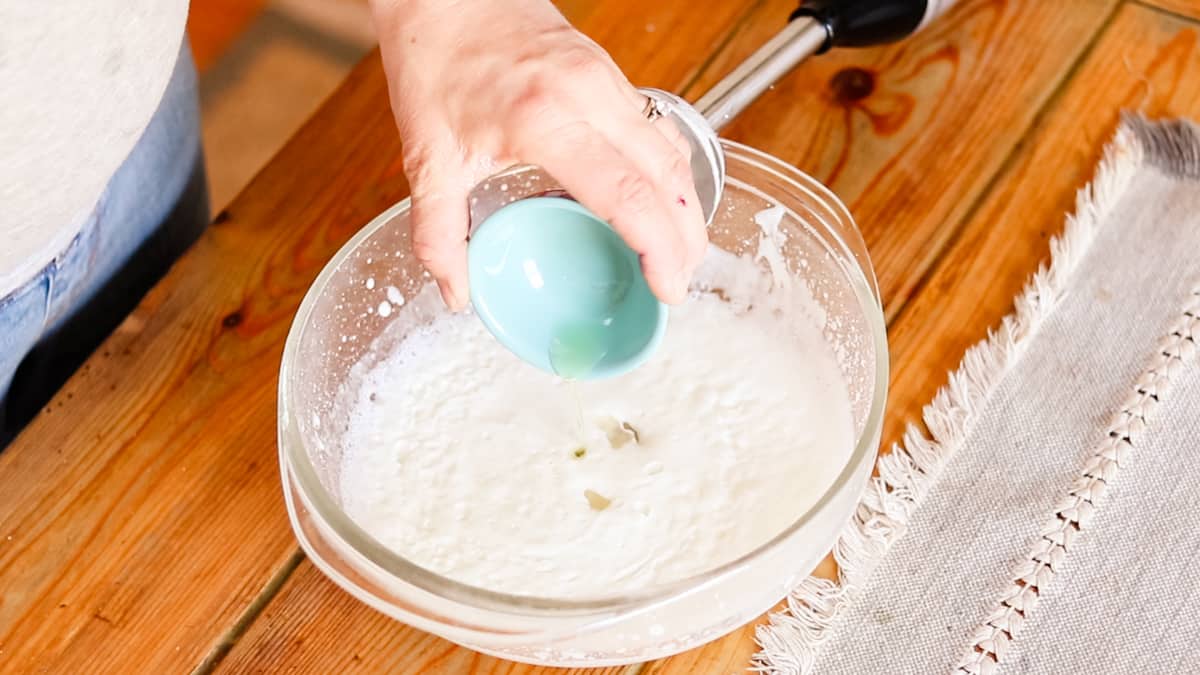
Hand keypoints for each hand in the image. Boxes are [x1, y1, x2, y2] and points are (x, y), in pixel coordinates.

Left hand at [371, 0, 705, 309]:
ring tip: (680, 253)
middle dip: (685, 239)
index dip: (658, 247)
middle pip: (667, 177)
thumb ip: (438, 234)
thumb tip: (456, 293)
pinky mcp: (609, 73)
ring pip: (671, 151)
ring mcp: (606, 79)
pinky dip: (670, 172)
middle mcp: (588, 95)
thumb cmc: (435, 62)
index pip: (627, 194)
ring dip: (685, 207)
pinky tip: (662, 202)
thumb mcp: (427, 158)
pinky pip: (657, 129)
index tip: (667, 287)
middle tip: (679, 284)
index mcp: (544, 119)